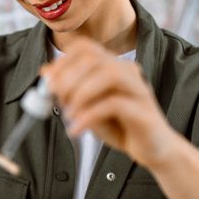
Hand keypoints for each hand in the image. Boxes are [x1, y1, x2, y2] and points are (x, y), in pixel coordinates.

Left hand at [41, 36, 177, 169]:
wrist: (153, 150)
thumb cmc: (120, 126)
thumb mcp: (87, 108)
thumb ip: (69, 90)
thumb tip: (45, 72)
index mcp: (113, 66)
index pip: (85, 48)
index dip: (62, 62)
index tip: (48, 83)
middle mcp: (128, 72)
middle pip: (94, 58)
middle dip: (68, 78)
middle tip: (56, 100)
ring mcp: (138, 89)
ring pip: (108, 74)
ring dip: (81, 93)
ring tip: (69, 114)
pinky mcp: (144, 111)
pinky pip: (115, 104)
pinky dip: (89, 116)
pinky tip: (77, 129)